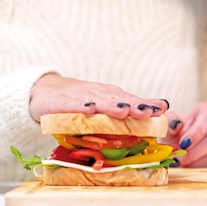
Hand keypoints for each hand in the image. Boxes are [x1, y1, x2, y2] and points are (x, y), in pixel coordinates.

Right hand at [29, 73, 168, 121]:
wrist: (44, 92)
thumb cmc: (80, 103)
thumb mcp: (105, 108)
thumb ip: (129, 113)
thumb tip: (160, 112)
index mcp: (111, 97)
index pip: (132, 100)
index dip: (146, 104)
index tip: (162, 109)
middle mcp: (99, 94)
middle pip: (118, 100)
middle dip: (134, 105)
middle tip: (148, 112)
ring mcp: (80, 97)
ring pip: (98, 101)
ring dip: (111, 106)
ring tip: (123, 111)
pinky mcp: (61, 103)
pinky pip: (71, 105)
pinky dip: (80, 107)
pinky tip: (89, 110)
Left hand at [162, 102, 206, 167]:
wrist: (187, 145)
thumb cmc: (180, 133)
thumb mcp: (172, 125)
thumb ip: (170, 122)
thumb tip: (174, 125)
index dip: (197, 132)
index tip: (183, 144)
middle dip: (194, 152)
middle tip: (177, 160)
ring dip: (196, 163)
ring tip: (182, 165)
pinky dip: (204, 171)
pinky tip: (192, 169)